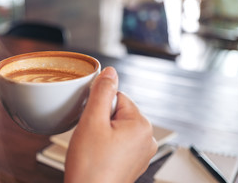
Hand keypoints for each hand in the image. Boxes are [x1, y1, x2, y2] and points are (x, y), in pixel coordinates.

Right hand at [64, 67, 156, 182]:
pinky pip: (118, 141)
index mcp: (142, 125)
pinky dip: (106, 145)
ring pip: (116, 127)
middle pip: (118, 111)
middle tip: (92, 138)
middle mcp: (147, 139)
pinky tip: (98, 156)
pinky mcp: (133, 162)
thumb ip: (102, 92)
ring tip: (94, 149)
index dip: (99, 107)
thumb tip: (111, 71)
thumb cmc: (90, 166)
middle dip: (101, 120)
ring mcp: (141, 152)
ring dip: (102, 132)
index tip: (92, 123)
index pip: (117, 97)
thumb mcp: (92, 121)